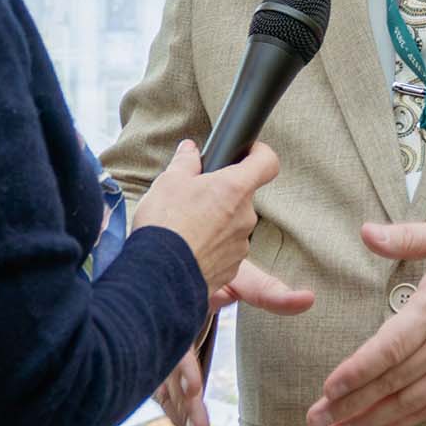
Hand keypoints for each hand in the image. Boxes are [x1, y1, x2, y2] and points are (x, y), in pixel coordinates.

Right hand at [132, 140, 277, 296]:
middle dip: (222, 195)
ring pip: (233, 225)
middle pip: (242, 197)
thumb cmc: (165, 225)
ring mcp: (241, 245)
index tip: (249, 154)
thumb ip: (185, 162)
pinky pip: (226, 250)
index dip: (260, 154)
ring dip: (217, 223)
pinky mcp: (232, 269)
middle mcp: (245, 216)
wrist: (158, 275)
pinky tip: (189, 248)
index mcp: (234, 188)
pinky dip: (212, 247)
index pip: (267, 163)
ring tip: (187, 227)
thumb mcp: (168, 182)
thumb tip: (189, 150)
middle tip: (194, 199)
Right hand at [153, 261, 315, 425]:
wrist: (179, 260)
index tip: (195, 389)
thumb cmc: (210, 267)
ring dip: (184, 420)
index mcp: (180, 313)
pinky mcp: (166, 364)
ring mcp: (163, 353)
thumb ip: (269, 291)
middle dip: (185, 409)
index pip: (178, 346)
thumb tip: (308, 299)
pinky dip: (181, 415)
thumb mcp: (238, 275)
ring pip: (168, 393)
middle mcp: (168, 337)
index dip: (184, 368)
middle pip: (171, 380)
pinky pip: (169, 393)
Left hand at [308, 218, 425, 425]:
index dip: (359, 371)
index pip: (391, 347)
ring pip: (411, 402)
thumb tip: (366, 232)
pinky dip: (404, 423)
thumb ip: (406, 236)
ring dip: (372, 419)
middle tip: (318, 419)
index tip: (330, 387)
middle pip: (393, 382)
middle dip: (352, 404)